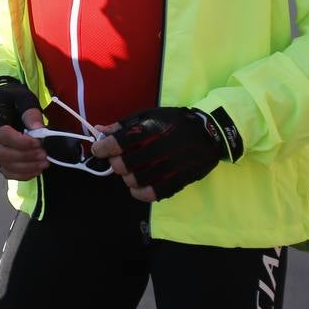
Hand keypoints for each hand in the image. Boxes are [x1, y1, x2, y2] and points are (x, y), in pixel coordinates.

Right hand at [0, 77, 47, 179]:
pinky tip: (37, 169)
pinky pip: (8, 173)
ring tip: (44, 162)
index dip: (22, 142)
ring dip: (27, 167)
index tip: (38, 142)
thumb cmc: (13, 98)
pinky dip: (23, 174)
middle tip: (44, 153)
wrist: (2, 100)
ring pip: (6, 166)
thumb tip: (39, 130)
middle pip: (3, 154)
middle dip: (26, 156)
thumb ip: (31, 113)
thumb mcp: (24, 98)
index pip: (4, 135)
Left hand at [91, 107, 232, 201]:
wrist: (209, 133)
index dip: (102, 148)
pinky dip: (140, 193)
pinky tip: (136, 188)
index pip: (117, 143)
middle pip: (123, 165)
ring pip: (136, 180)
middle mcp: (158, 149)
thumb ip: (123, 125)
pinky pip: (153, 193)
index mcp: (149, 129)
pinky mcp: (178, 180)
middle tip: (117, 160)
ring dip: (126, 177)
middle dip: (115, 163)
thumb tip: (99, 130)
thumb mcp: (148, 115)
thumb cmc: (174, 121)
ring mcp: (169, 167)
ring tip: (129, 171)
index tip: (99, 149)